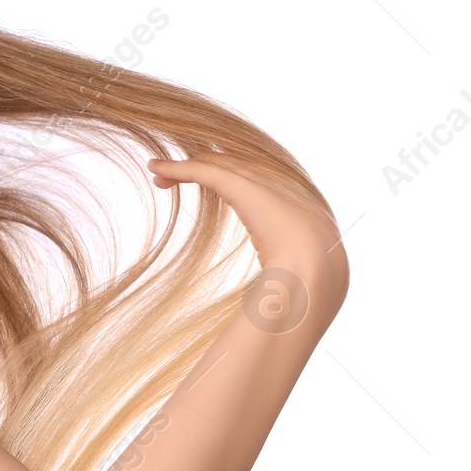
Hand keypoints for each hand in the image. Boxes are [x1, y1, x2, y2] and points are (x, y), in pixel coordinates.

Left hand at [145, 149, 347, 313]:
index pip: (260, 180)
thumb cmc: (306, 285)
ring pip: (217, 163)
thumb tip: (267, 307)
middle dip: (205, 166)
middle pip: (236, 165)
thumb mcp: (295, 278)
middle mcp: (283, 183)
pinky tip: (154, 167)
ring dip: (184, 166)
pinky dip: (177, 167)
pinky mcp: (243, 184)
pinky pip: (203, 170)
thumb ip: (280, 280)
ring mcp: (265, 181)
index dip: (230, 177)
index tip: (208, 183)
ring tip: (157, 170)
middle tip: (171, 175)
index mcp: (300, 203)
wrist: (316, 274)